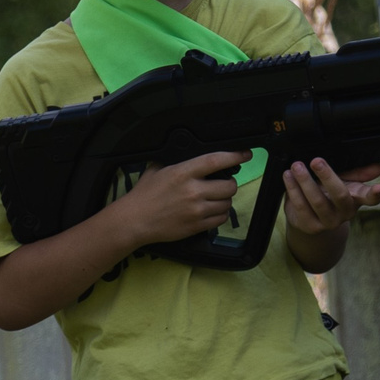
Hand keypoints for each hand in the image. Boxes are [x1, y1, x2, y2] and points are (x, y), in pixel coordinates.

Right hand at [119, 150, 251, 245]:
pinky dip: (220, 214)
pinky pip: (220, 219)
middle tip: (223, 183)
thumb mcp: (157, 169)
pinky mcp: (197, 226)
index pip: (216, 160)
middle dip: (229, 184)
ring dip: (225, 200)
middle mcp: (193, 191)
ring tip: (215, 198)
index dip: (235, 156)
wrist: (134, 220)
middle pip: (229, 186)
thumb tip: (191, 153)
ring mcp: (196, 210)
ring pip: (227, 203)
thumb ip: (177, 161)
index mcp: (183, 172)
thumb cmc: (144, 195)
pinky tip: (212, 210)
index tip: (245, 154)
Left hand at [283, 159, 379, 236]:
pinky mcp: (310, 226)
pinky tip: (288, 177)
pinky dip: (293, 189)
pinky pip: (300, 206)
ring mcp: (328, 222)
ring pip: (317, 201)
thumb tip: (378, 167)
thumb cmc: (329, 194)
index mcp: (356, 199)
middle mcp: (344, 213)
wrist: (310, 219)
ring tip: (297, 166)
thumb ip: (357, 172)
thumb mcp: (343, 182)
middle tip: (316, 161)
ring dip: (305, 181)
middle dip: (328, 176)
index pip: (370, 198)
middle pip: (340, 195)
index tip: (379, 187)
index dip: (375, 194)